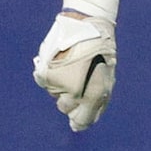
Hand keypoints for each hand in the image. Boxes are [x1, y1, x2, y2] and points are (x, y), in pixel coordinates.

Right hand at [33, 10, 116, 130]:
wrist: (86, 26)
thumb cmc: (100, 53)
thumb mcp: (106, 79)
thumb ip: (96, 102)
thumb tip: (79, 125)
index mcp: (94, 96)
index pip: (82, 121)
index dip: (79, 121)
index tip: (77, 119)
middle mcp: (75, 93)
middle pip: (65, 108)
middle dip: (70, 97)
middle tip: (76, 77)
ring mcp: (59, 85)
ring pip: (54, 94)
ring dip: (60, 84)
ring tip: (70, 64)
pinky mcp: (46, 74)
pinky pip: (45, 82)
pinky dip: (50, 74)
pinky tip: (60, 60)